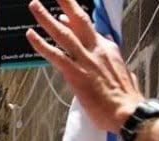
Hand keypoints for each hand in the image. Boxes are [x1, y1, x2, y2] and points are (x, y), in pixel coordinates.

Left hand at [25, 0, 143, 133]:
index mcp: (108, 49)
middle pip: (79, 21)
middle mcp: (97, 50)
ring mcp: (86, 60)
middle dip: (66, 4)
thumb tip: (110, 51)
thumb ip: (112, 60)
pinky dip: (42, 44)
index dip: (75, 19)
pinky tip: (31, 35)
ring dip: (47, 19)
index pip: (89, 29)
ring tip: (34, 5)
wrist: (127, 111)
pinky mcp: (76, 74)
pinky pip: (55, 55)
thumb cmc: (124, 98)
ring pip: (63, 34)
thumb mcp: (122, 72)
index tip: (63, 12)